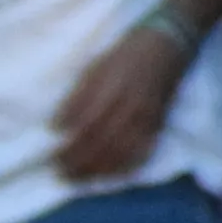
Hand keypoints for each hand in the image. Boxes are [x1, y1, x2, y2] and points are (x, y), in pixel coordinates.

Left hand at [51, 23, 187, 185]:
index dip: (69, 147)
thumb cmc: (125, 53)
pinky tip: (113, 175)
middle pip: (102, 143)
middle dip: (79, 163)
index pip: (85, 128)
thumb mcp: (94, 68)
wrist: (169, 42)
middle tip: (62, 174)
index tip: (52, 159)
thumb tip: (56, 126)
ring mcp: (146, 115)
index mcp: (110, 90)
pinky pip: (144, 148)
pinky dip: (128, 165)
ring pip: (122, 150)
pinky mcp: (159, 120)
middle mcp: (129, 105)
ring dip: (99, 169)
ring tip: (80, 180)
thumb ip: (77, 97)